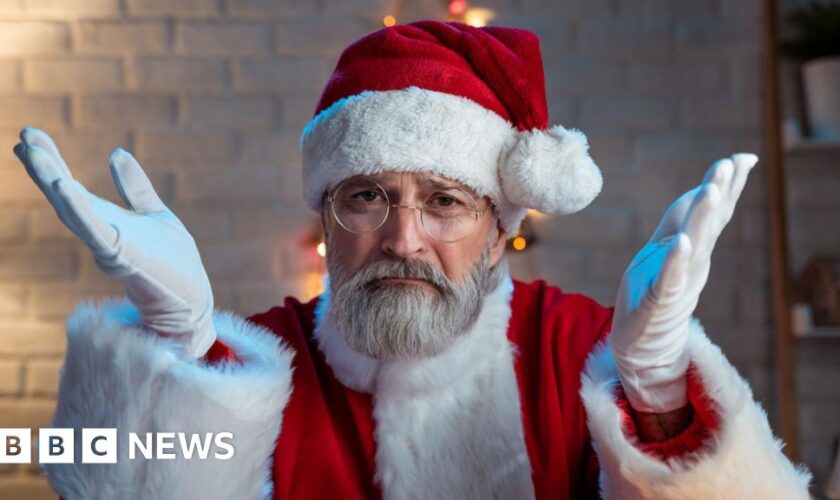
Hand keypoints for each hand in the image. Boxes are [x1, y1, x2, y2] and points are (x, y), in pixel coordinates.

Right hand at [13, 127, 216, 358]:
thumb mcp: (155, 214)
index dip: (51, 161)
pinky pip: (96, 230)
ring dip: (52, 180)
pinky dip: (78, 209)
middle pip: (64, 195)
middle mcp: (100, 233)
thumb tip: (116, 153)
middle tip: (24, 133)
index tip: (30, 133)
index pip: (72, 187)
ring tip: (32, 150)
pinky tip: (63, 185)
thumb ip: (134, 188)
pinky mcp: (122, 257)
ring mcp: (108, 246)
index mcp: (106, 221)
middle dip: (43, 166)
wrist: (191, 303)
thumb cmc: (174, 264)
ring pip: (72, 210)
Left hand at [609, 153, 757, 412]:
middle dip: (718, 192)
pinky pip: (669, 278)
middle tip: (729, 163)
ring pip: (693, 246)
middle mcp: (691, 262)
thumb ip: (682, 220)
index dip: (725, 185)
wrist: (641, 342)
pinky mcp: (658, 301)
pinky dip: (676, 260)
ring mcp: (677, 282)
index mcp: (693, 248)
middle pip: (708, 223)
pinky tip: (682, 241)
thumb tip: (703, 188)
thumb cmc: (652, 289)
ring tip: (710, 190)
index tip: (743, 157)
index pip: (712, 211)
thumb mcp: (666, 248)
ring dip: (702, 218)